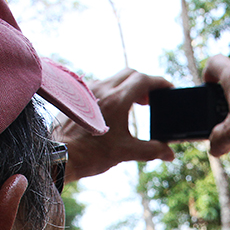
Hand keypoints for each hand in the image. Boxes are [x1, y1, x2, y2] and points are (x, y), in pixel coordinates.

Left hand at [54, 68, 175, 180]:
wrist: (59, 155)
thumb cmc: (90, 154)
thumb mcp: (125, 152)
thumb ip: (151, 151)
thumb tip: (169, 154)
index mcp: (117, 100)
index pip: (144, 80)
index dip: (160, 83)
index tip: (169, 89)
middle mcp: (103, 90)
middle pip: (130, 73)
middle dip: (145, 83)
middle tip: (151, 100)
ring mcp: (89, 91)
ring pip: (115, 78)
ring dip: (129, 86)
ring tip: (136, 104)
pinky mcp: (80, 98)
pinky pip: (102, 85)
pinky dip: (115, 91)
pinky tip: (115, 109)